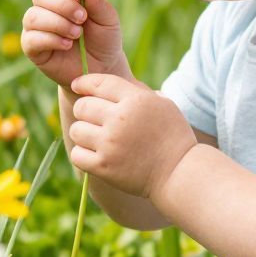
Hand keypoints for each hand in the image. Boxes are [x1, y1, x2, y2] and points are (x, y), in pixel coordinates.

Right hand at [22, 0, 130, 87]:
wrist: (99, 70)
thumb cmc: (103, 41)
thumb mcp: (108, 22)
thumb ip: (100, 4)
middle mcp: (47, 7)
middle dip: (63, 4)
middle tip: (82, 18)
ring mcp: (37, 26)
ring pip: (33, 15)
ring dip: (57, 23)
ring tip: (76, 34)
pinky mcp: (32, 47)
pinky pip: (31, 37)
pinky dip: (51, 39)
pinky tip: (66, 45)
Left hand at [68, 73, 195, 198]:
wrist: (179, 173)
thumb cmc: (173, 137)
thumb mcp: (163, 105)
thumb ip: (137, 91)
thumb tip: (112, 85)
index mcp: (135, 100)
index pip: (98, 83)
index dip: (83, 83)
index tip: (78, 86)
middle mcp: (120, 119)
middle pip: (82, 106)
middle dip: (84, 110)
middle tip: (91, 118)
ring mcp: (110, 144)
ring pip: (76, 130)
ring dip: (82, 133)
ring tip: (94, 138)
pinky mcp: (104, 167)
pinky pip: (76, 154)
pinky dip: (82, 154)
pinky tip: (93, 154)